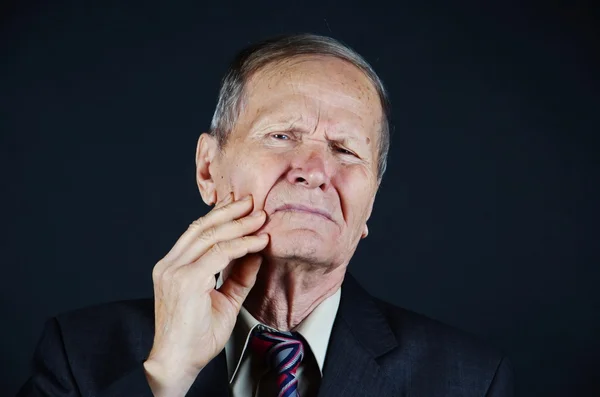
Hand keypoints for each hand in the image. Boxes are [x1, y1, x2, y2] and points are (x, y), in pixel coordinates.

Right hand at [143, 193, 267, 395]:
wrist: (177, 364)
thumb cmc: (196, 337)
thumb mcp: (224, 301)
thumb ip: (238, 277)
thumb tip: (256, 255)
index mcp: (172, 267)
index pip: (197, 233)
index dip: (220, 217)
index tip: (241, 208)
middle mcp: (170, 265)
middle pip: (202, 227)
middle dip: (230, 212)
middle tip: (253, 202)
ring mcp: (175, 271)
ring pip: (211, 235)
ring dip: (239, 224)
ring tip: (260, 216)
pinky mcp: (186, 280)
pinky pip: (219, 253)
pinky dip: (242, 244)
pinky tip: (258, 241)